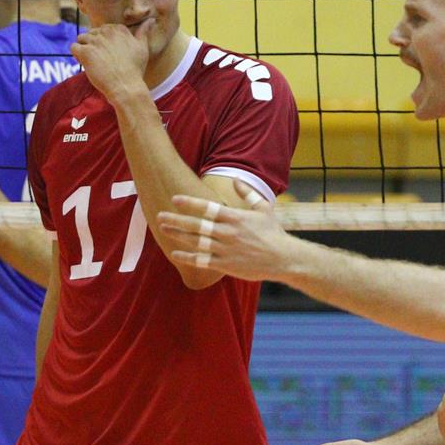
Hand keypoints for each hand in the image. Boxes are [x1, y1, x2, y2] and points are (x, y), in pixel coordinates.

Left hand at [71, 20, 150, 101]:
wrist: (126, 87)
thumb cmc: (135, 70)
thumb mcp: (143, 48)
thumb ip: (144, 32)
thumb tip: (151, 20)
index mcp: (119, 29)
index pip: (104, 29)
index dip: (104, 42)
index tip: (109, 54)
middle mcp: (107, 32)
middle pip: (92, 33)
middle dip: (94, 45)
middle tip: (102, 61)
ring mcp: (96, 41)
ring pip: (82, 38)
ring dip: (84, 49)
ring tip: (92, 62)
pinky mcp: (86, 51)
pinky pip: (74, 47)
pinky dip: (77, 55)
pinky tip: (85, 63)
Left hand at [157, 180, 290, 282]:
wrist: (284, 258)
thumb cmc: (274, 233)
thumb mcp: (264, 208)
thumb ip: (248, 193)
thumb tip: (235, 180)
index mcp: (235, 218)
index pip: (208, 208)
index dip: (190, 203)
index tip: (175, 198)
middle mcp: (228, 233)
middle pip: (197, 225)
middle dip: (177, 219)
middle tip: (160, 216)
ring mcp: (225, 250)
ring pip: (196, 242)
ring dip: (178, 235)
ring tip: (164, 229)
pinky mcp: (225, 265)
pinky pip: (202, 261)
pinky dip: (188, 257)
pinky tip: (175, 253)